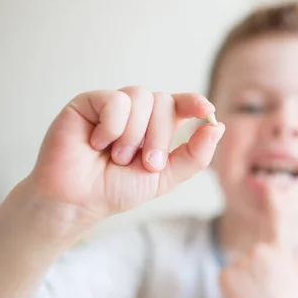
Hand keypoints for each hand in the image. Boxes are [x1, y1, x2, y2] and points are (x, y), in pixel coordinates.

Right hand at [27, 87, 224, 221]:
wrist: (79, 200)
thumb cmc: (117, 189)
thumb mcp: (165, 177)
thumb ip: (194, 156)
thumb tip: (218, 127)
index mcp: (157, 127)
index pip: (180, 105)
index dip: (194, 103)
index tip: (206, 110)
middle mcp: (138, 113)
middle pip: (164, 102)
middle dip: (160, 137)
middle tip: (147, 163)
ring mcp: (114, 105)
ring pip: (141, 97)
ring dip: (134, 135)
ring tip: (118, 157)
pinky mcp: (89, 102)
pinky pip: (115, 100)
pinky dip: (113, 126)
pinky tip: (97, 143)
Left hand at [219, 187, 297, 297]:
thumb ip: (292, 262)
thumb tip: (289, 256)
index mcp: (279, 250)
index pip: (276, 221)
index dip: (273, 203)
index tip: (268, 186)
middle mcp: (260, 250)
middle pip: (251, 256)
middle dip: (255, 271)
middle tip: (265, 292)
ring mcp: (242, 261)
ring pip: (239, 268)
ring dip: (244, 282)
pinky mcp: (226, 274)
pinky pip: (227, 279)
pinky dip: (232, 290)